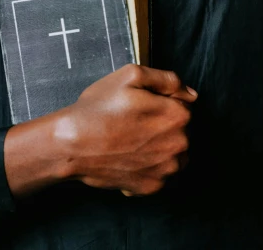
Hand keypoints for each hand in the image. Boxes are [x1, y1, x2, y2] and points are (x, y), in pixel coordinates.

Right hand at [57, 64, 196, 195]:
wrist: (72, 145)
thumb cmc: (99, 108)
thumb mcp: (131, 75)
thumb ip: (167, 80)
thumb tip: (190, 94)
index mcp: (177, 115)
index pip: (183, 104)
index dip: (161, 101)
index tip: (142, 104)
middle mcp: (178, 145)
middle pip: (180, 130)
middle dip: (163, 124)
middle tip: (134, 121)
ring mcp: (166, 170)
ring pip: (174, 153)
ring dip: (161, 146)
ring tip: (133, 140)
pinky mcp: (152, 188)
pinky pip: (160, 173)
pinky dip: (149, 166)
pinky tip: (130, 156)